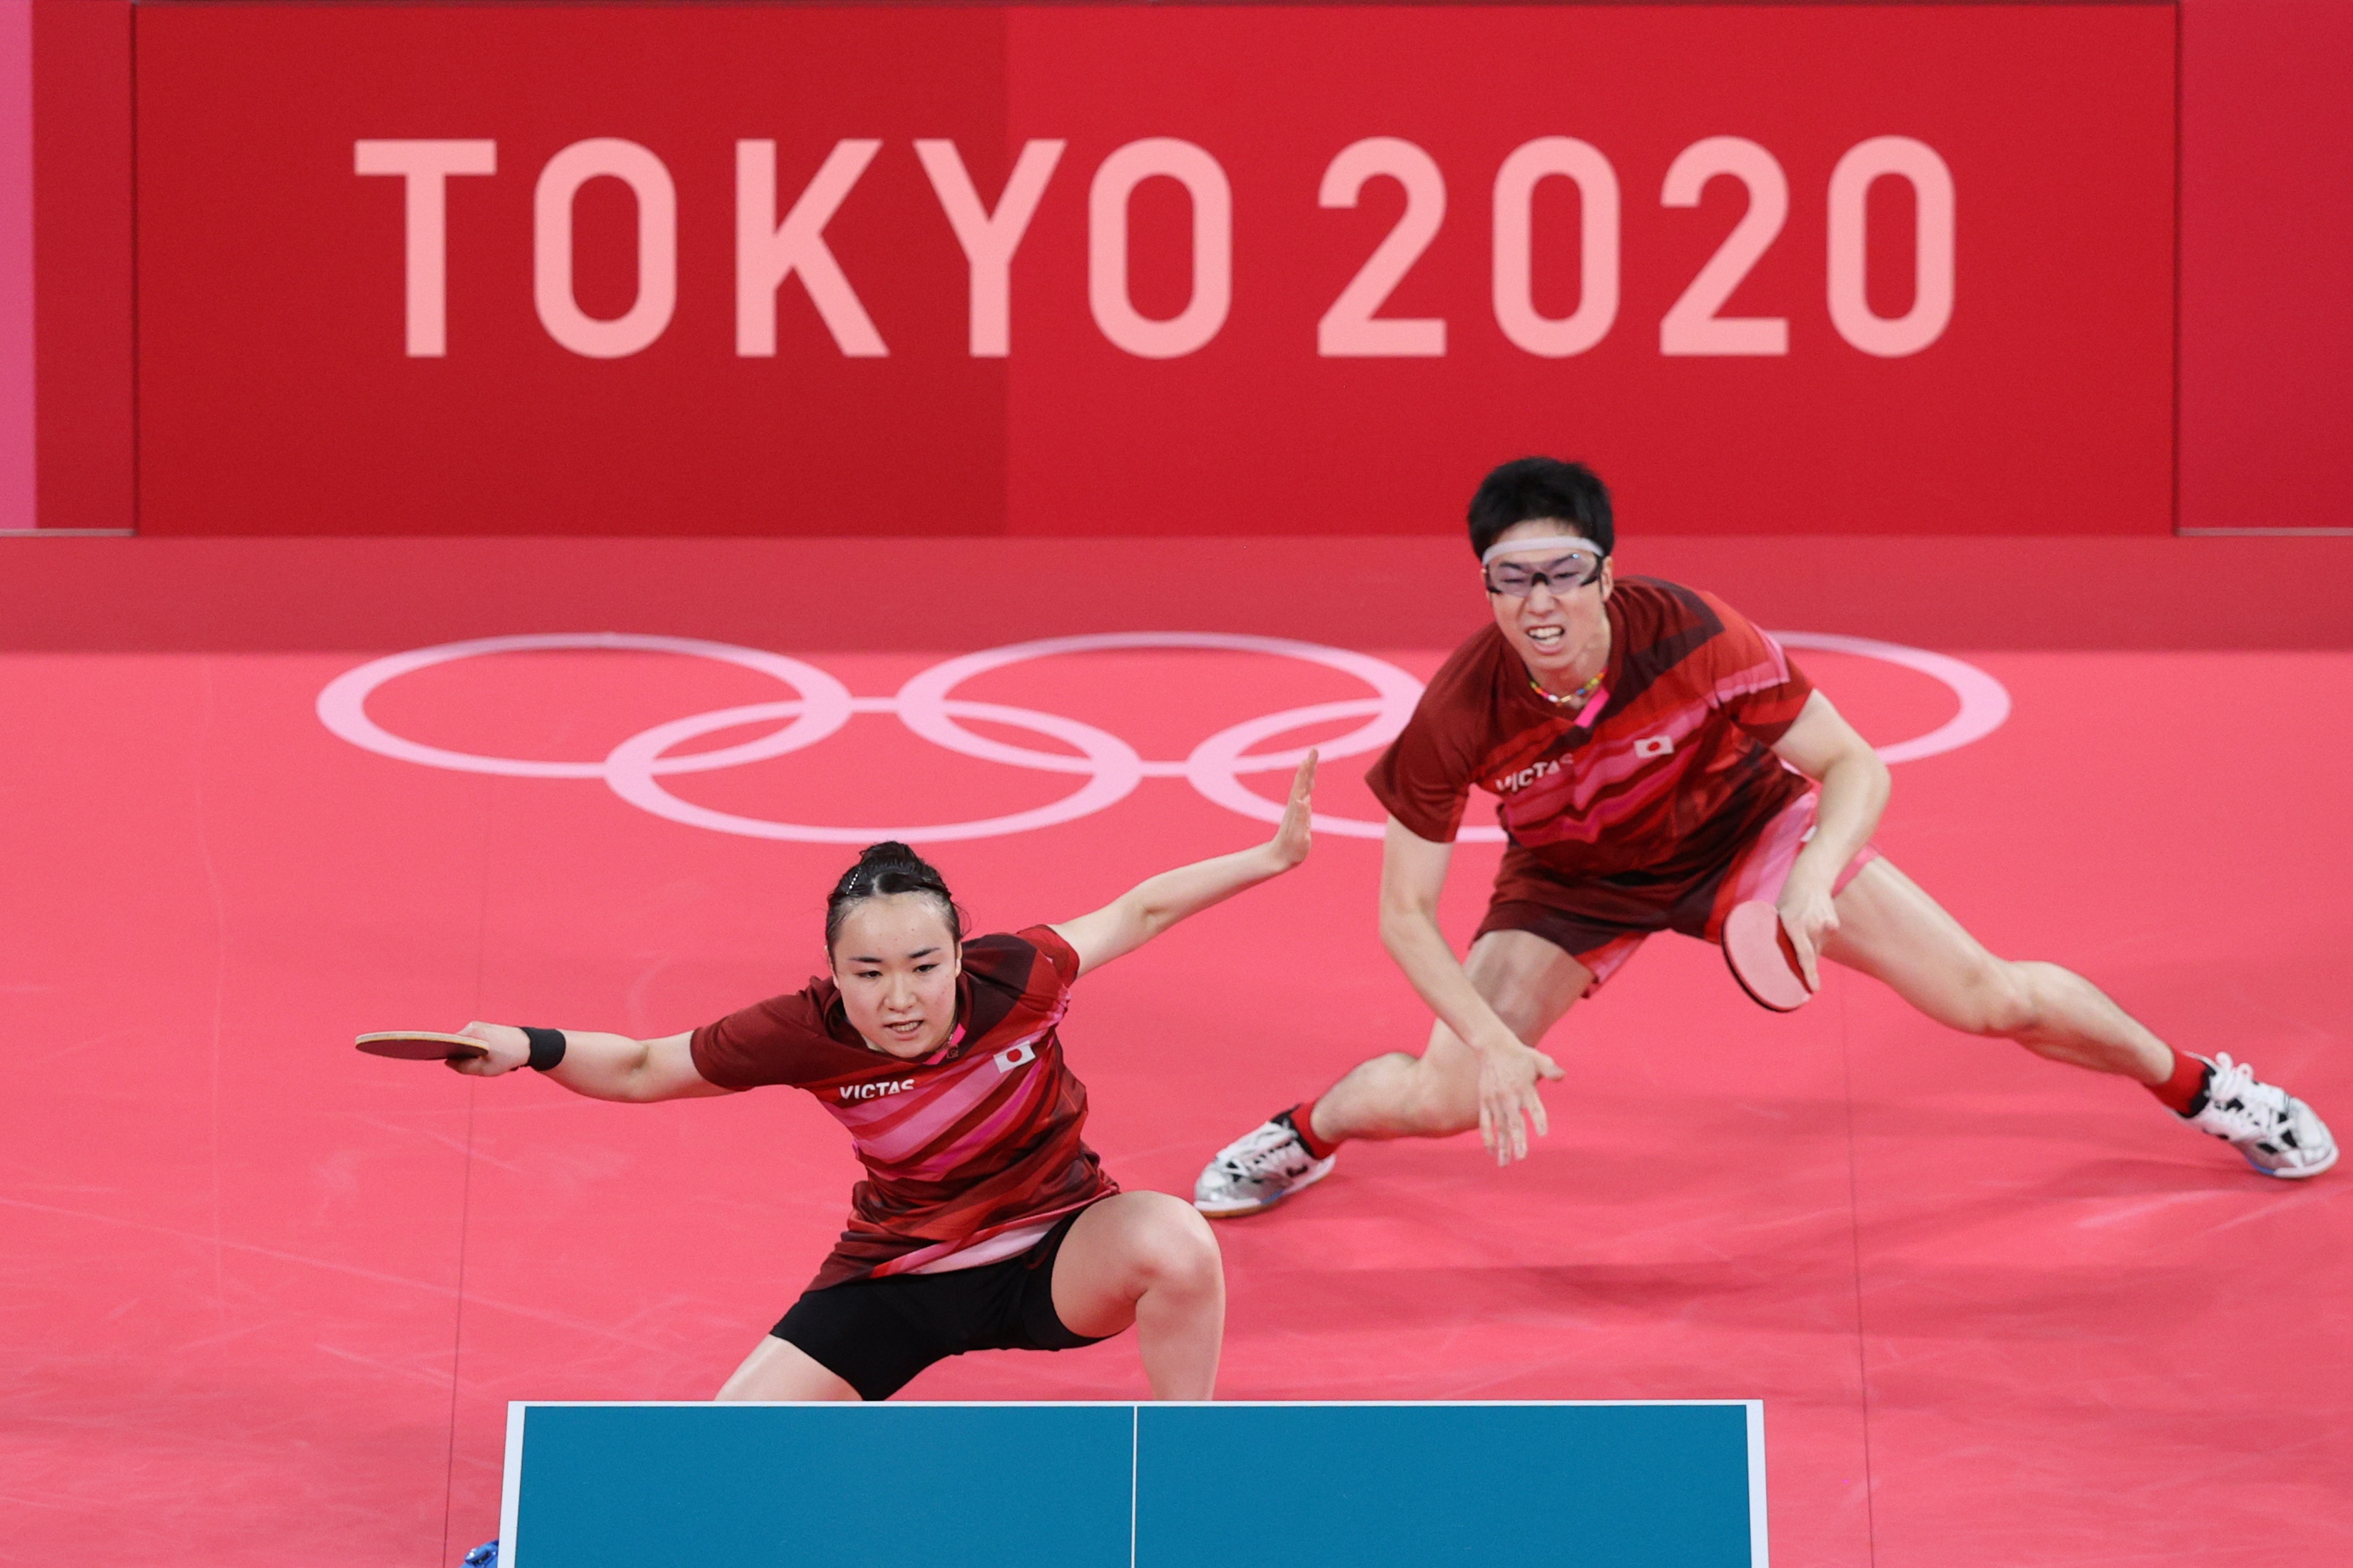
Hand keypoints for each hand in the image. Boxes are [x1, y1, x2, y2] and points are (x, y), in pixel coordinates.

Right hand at [449, 1021, 529, 1076]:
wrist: (527, 1045)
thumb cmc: (507, 1058)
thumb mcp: (485, 1069)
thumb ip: (463, 1068)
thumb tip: (447, 1062)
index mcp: (472, 1034)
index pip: (449, 1043)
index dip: (443, 1052)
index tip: (433, 1057)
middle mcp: (472, 1026)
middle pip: (457, 1044)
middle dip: (461, 1057)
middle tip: (476, 1066)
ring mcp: (478, 1025)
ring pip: (465, 1043)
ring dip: (470, 1053)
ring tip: (487, 1060)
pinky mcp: (483, 1027)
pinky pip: (473, 1040)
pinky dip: (476, 1049)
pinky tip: (489, 1056)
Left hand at [1267, 750, 1316, 869]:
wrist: (1280, 856)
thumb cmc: (1291, 849)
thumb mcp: (1298, 835)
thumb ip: (1301, 817)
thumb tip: (1303, 799)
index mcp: (1296, 807)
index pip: (1302, 784)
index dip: (1307, 770)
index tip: (1310, 755)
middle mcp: (1296, 804)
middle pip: (1303, 780)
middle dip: (1310, 764)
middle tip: (1314, 749)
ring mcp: (1297, 808)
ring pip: (1304, 785)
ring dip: (1308, 771)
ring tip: (1311, 758)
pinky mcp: (1300, 813)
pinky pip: (1304, 793)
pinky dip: (1307, 783)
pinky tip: (1310, 779)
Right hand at [1477, 1037, 1565, 1165]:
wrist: (1492, 1046)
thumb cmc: (1519, 1055)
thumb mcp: (1537, 1058)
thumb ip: (1549, 1068)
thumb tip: (1562, 1076)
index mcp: (1525, 1087)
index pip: (1534, 1106)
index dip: (1538, 1119)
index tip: (1542, 1133)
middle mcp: (1509, 1096)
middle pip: (1514, 1122)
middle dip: (1518, 1141)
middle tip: (1522, 1157)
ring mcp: (1495, 1100)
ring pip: (1499, 1127)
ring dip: (1502, 1146)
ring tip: (1505, 1163)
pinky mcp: (1484, 1101)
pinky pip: (1485, 1122)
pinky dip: (1487, 1137)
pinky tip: (1491, 1152)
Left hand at [1773, 879, 1838, 992]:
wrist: (1811, 879)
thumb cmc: (1788, 899)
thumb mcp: (1777, 914)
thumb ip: (1782, 934)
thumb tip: (1780, 959)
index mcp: (1794, 924)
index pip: (1804, 955)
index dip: (1809, 973)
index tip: (1814, 989)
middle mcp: (1812, 926)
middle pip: (1810, 955)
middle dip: (1805, 965)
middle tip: (1802, 972)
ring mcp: (1826, 925)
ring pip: (1817, 948)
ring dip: (1810, 947)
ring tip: (1803, 928)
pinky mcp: (1834, 926)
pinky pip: (1823, 940)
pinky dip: (1816, 938)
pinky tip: (1812, 924)